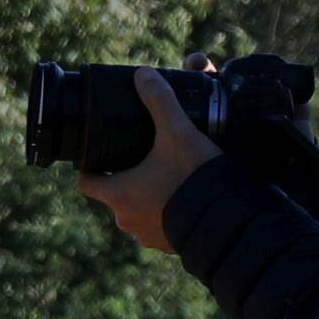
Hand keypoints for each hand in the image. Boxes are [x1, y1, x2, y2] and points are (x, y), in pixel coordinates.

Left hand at [77, 71, 210, 254]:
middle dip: (126, 175)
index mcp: (118, 194)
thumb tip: (143, 73)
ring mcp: (148, 236)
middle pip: (114, 193)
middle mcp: (127, 219)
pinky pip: (161, 225)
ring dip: (147, 195)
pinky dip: (167, 211)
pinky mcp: (170, 246)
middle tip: (142, 156)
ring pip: (138, 210)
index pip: (86, 180)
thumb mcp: (178, 132)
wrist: (231, 221)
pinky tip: (183, 196)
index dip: (90, 165)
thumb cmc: (196, 177)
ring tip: (166, 175)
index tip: (100, 153)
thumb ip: (160, 101)